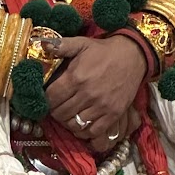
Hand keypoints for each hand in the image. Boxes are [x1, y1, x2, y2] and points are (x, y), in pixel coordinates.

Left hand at [46, 33, 146, 153]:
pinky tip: (82, 123)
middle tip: (57, 107)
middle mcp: (87, 94)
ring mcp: (101, 106)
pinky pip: (94, 131)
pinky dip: (84, 131)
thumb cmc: (103, 50)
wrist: (132, 56)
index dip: (45, 100)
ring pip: (75, 125)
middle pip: (61, 114)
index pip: (51, 98)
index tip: (47, 98)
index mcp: (76, 77)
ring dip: (68, 122)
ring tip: (68, 115)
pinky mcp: (113, 114)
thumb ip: (60, 45)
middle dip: (55, 112)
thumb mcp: (81, 43)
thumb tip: (42, 45)